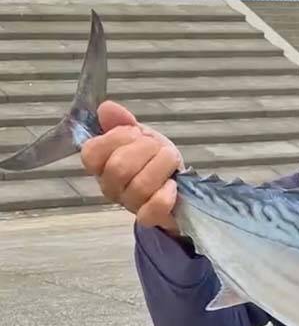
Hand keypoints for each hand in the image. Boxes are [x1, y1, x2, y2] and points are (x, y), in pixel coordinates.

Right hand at [81, 100, 183, 235]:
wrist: (180, 186)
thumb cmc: (155, 160)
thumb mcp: (141, 136)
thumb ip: (123, 122)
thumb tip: (106, 108)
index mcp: (101, 164)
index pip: (91, 152)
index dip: (117, 138)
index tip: (134, 133)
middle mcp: (110, 186)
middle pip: (118, 167)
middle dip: (145, 149)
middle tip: (158, 147)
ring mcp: (130, 204)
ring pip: (139, 185)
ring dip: (161, 166)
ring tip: (170, 163)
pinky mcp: (151, 217)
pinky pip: (153, 208)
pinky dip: (165, 194)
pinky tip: (172, 185)